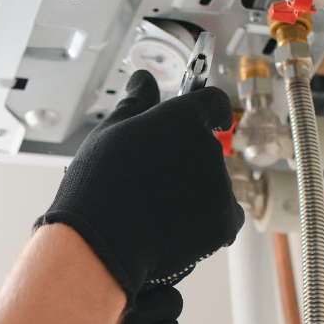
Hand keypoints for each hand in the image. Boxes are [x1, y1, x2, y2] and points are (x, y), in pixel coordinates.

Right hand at [35, 69, 243, 300]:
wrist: (99, 244)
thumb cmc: (98, 186)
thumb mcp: (110, 133)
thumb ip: (136, 103)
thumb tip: (144, 79)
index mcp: (181, 119)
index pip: (213, 101)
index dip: (212, 109)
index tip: (213, 118)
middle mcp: (207, 147)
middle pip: (207, 149)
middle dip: (187, 161)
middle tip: (153, 181)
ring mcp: (219, 186)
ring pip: (214, 184)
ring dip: (195, 192)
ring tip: (155, 208)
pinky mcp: (225, 221)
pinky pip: (226, 216)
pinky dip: (208, 221)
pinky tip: (176, 225)